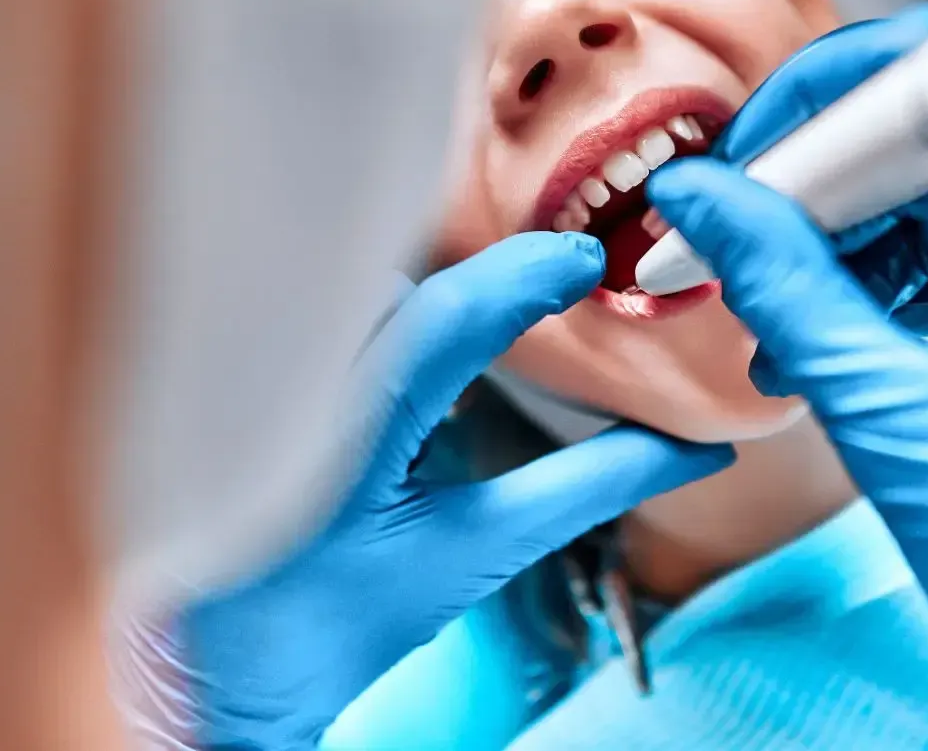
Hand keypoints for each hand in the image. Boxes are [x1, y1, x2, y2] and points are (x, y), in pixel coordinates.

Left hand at [113, 232, 730, 750]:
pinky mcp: (229, 362)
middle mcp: (279, 393)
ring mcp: (240, 371)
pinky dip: (374, 298)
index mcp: (345, 447)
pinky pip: (312, 297)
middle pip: (395, 276)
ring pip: (351, 278)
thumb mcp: (477, 550)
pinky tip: (414, 329)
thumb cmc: (345, 621)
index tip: (583, 261)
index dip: (523, 275)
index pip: (442, 318)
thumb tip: (699, 450)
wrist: (232, 666)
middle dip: (474, 273)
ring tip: (490, 299)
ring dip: (423, 280)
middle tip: (550, 275)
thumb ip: (589, 486)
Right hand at [644, 19, 927, 746]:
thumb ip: (788, 285)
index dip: (819, 110)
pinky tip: (857, 333)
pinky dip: (919, 268)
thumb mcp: (889, 423)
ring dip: (867, 232)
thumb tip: (708, 197)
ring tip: (797, 321)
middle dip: (832, 177)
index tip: (745, 164)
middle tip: (754, 241)